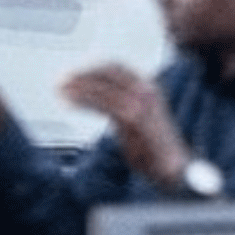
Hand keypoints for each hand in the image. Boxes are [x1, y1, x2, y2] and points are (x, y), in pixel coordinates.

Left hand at [61, 63, 192, 190]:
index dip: (91, 67)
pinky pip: (103, 104)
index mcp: (147, 86)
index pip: (115, 66)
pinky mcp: (134, 120)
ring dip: (78, 86)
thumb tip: (95, 97)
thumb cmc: (153, 146)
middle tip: (62, 80)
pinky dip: (83, 101)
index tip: (74, 72)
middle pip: (107, 71)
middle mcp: (146, 90)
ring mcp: (141, 104)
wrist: (174, 167)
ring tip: (60, 90)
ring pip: (103, 87)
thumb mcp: (136, 117)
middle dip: (82, 74)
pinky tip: (70, 103)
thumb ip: (119, 104)